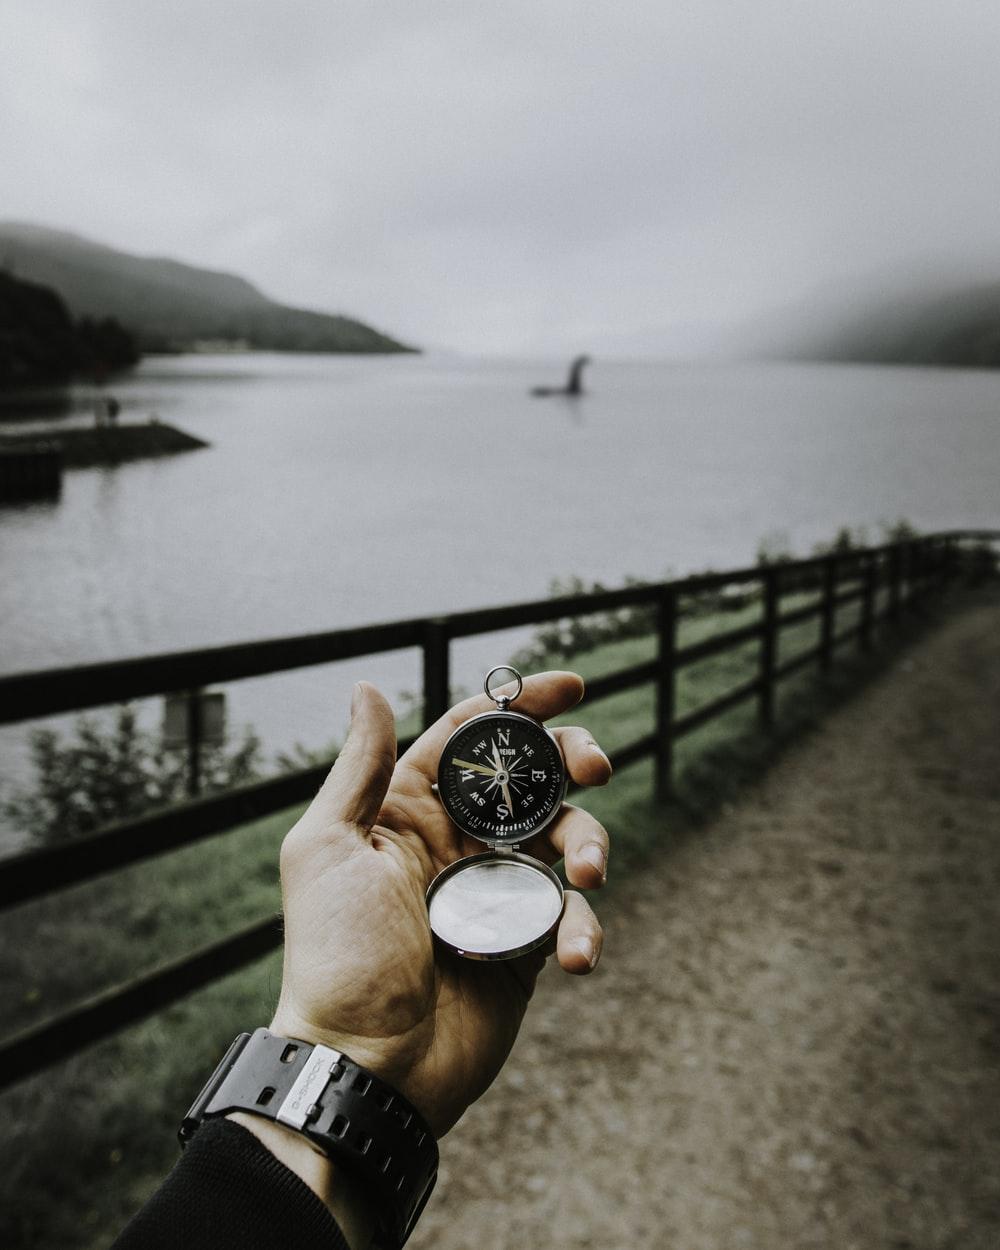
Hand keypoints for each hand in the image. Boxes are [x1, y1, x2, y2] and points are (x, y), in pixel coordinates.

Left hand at [270, 671, 611, 1138]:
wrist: (364, 1069)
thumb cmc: (336, 957)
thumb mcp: (330, 849)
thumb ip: (360, 769)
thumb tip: (366, 687)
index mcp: (408, 810)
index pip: (472, 737)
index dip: (521, 704)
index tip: (572, 685)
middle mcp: (456, 842)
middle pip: (531, 779)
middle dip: (572, 761)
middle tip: (595, 769)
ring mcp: (492, 894)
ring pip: (563, 842)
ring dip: (589, 844)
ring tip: (587, 872)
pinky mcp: (523, 948)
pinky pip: (568, 917)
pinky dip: (584, 927)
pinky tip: (576, 954)